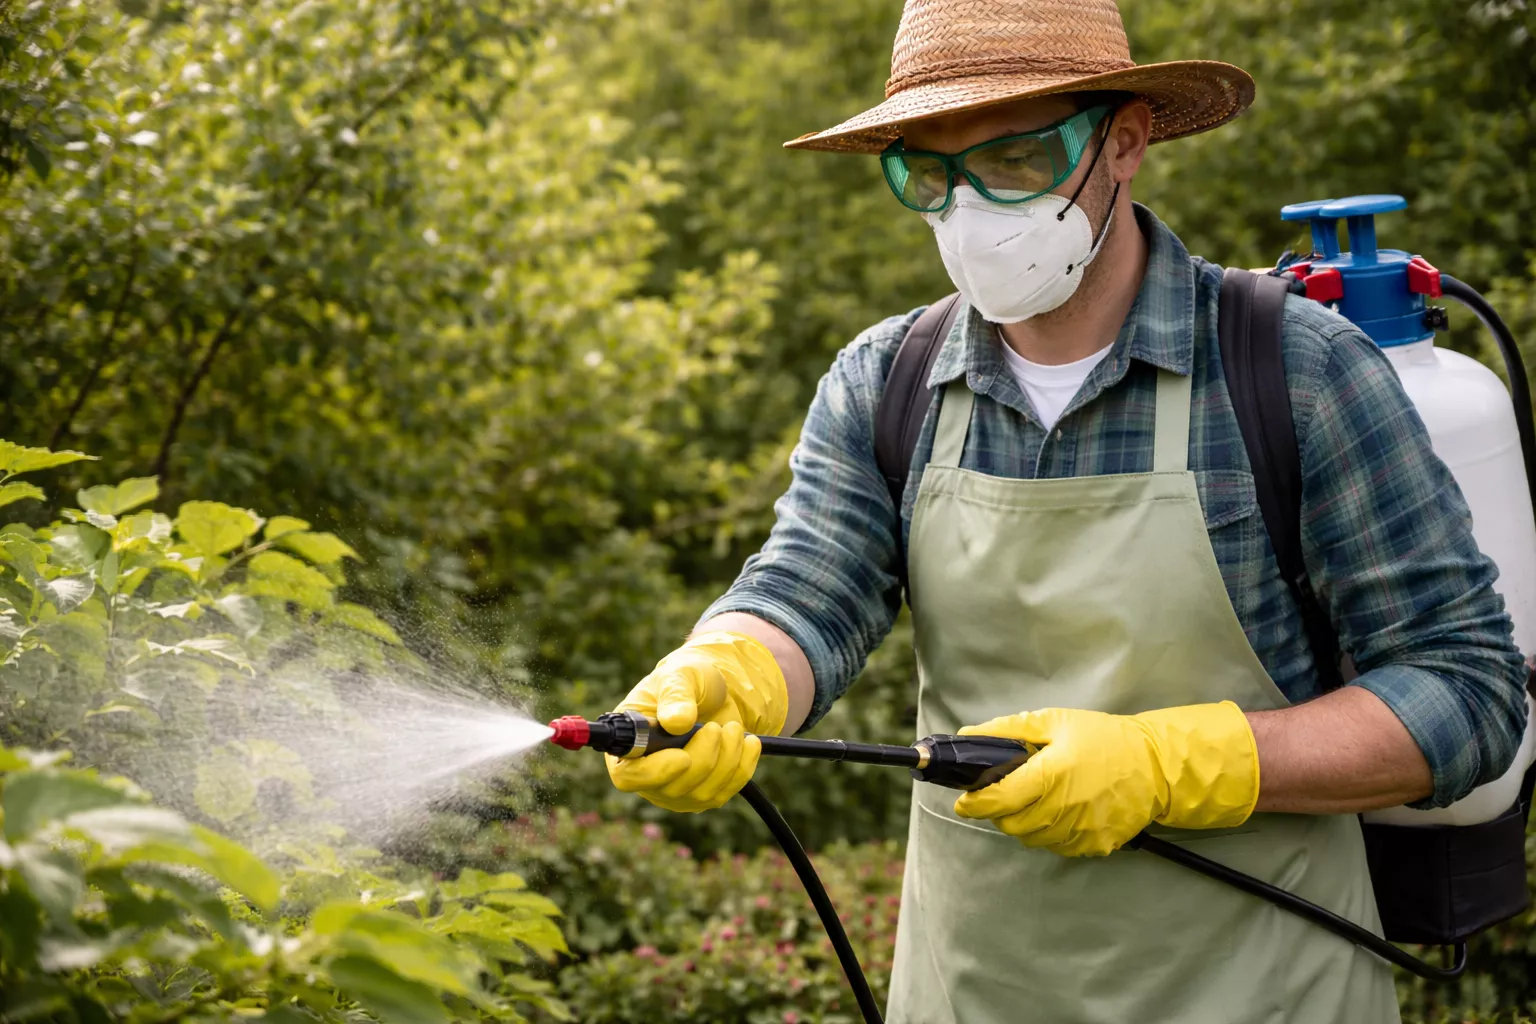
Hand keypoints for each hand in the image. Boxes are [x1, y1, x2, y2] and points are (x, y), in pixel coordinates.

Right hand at [605, 631, 788, 811]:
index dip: (655, 772)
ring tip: (734, 728)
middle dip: (703, 757)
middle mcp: (647, 776)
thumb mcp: (681, 675)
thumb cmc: (687, 680)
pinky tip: (749, 743)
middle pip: (673, 788)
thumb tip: (677, 722)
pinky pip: (727, 790)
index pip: (629, 777)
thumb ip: (676, 695)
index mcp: (627, 747)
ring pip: (703, 793)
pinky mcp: (705, 793)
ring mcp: (676, 790)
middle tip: (717, 728)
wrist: (715, 692)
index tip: (683, 757)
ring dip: (726, 758)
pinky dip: (743, 766)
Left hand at [952, 702, 1258, 856]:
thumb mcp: (1054, 721)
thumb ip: (1007, 729)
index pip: (998, 799)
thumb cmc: (1103, 738)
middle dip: (1000, 810)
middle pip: (1010, 824)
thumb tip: (967, 734)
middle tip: (1009, 791)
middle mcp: (1064, 808)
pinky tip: (1063, 810)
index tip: (964, 800)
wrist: (1155, 766)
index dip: (974, 802)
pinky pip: (1057, 847)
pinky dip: (1050, 832)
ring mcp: (1081, 831)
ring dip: (1025, 822)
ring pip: (1031, 838)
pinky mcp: (1095, 845)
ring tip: (1040, 798)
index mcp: (1051, 774)